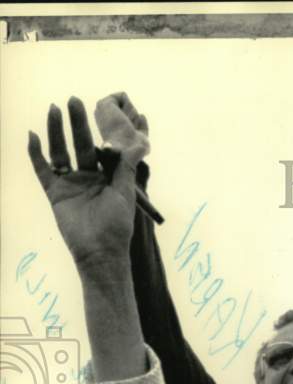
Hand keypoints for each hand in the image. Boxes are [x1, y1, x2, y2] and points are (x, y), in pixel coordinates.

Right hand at [28, 97, 147, 271]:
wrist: (101, 251)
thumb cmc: (117, 225)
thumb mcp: (125, 191)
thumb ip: (126, 165)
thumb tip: (137, 141)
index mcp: (107, 178)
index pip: (99, 148)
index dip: (97, 131)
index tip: (96, 108)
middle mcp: (88, 179)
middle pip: (79, 145)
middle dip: (76, 123)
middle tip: (73, 100)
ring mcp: (70, 185)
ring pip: (60, 153)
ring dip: (56, 131)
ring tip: (53, 109)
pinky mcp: (55, 194)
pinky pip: (43, 171)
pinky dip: (36, 154)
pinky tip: (32, 135)